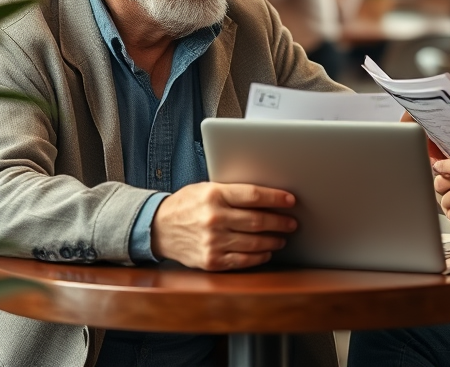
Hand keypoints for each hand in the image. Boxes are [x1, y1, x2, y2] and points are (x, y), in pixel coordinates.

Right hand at [150, 182, 296, 270]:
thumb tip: (267, 195)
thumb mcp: (207, 188)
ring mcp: (213, 242)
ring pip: (254, 242)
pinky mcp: (211, 261)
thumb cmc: (187, 204)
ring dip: (273, 240)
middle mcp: (214, 218)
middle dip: (280, 221)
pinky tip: (266, 251)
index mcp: (214, 195)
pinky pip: (243, 260)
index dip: (276, 198)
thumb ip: (233, 191)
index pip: (254, 195)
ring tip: (282, 237)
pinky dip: (259, 256)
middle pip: (258, 220)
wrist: (158, 228)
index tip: (290, 200)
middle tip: (292, 222)